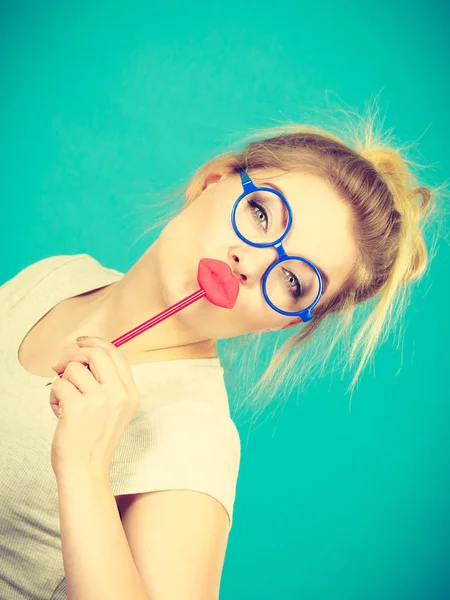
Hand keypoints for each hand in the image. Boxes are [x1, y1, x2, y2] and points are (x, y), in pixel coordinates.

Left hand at [49, 336, 139, 478]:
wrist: (85, 470)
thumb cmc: (95, 439)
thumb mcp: (116, 410)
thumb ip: (109, 383)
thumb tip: (87, 352)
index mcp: (130, 393)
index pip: (116, 354)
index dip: (96, 342)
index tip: (80, 342)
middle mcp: (118, 394)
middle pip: (96, 353)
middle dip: (74, 353)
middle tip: (60, 364)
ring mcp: (99, 400)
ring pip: (74, 368)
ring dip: (62, 381)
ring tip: (64, 401)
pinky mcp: (77, 407)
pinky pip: (59, 384)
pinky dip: (53, 396)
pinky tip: (59, 411)